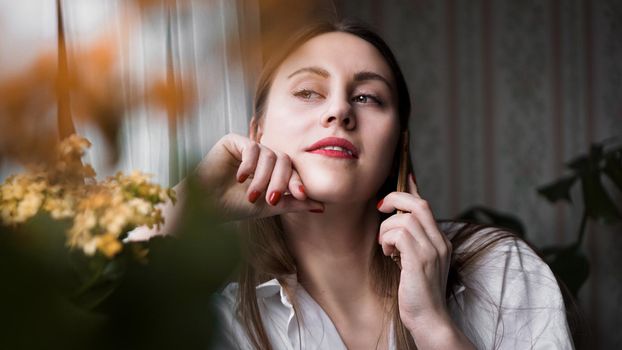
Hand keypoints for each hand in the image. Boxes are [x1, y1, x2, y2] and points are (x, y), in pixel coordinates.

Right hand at [198, 133, 323, 220]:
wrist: (206, 206)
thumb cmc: (235, 207)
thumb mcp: (270, 207)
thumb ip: (295, 203)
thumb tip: (322, 206)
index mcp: (272, 170)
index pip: (291, 170)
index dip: (297, 182)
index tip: (300, 195)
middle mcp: (262, 157)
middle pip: (284, 160)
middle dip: (280, 180)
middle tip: (271, 199)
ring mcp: (249, 148)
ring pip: (270, 155)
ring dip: (263, 177)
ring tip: (252, 195)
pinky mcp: (234, 141)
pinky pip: (252, 147)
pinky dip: (249, 164)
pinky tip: (240, 178)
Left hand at [376, 174, 453, 335]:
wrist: (430, 320)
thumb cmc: (418, 295)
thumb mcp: (416, 263)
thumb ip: (410, 243)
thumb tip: (395, 224)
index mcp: (439, 241)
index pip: (425, 205)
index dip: (411, 186)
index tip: (403, 172)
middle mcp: (439, 241)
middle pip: (418, 203)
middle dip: (395, 198)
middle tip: (380, 208)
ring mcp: (432, 250)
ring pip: (404, 218)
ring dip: (387, 230)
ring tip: (387, 248)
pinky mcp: (420, 259)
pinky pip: (399, 233)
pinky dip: (388, 240)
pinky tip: (390, 255)